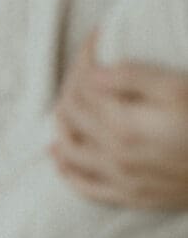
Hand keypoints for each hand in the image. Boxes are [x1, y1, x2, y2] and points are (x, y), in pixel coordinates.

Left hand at [51, 34, 187, 208]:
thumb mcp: (178, 88)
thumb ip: (132, 77)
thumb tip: (90, 73)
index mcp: (123, 124)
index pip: (81, 86)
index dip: (84, 58)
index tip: (95, 39)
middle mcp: (113, 155)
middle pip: (70, 115)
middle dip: (71, 85)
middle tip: (86, 67)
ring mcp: (120, 180)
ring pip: (68, 151)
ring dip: (61, 127)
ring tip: (64, 107)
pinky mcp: (131, 197)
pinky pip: (85, 188)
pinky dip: (67, 171)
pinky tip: (61, 158)